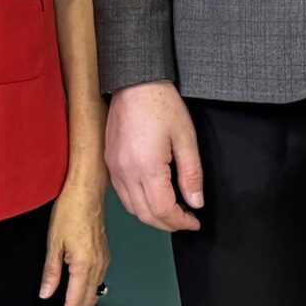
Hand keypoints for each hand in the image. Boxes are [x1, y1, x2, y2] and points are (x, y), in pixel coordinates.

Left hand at [40, 168, 110, 305]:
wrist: (87, 191)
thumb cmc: (71, 210)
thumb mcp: (53, 242)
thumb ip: (50, 272)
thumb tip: (46, 293)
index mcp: (84, 265)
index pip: (75, 302)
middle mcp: (98, 265)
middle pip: (87, 302)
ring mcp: (103, 260)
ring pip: (94, 293)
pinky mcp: (103, 254)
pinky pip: (97, 281)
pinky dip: (88, 294)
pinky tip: (79, 293)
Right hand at [105, 82, 203, 232]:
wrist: (134, 81)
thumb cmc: (161, 104)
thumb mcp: (186, 137)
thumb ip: (192, 174)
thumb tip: (195, 202)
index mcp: (146, 167)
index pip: (163, 210)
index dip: (181, 222)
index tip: (194, 222)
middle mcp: (125, 171)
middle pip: (145, 214)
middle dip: (167, 224)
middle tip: (185, 221)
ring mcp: (114, 167)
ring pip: (131, 207)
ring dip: (151, 216)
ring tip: (171, 212)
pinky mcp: (109, 160)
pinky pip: (121, 193)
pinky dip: (137, 203)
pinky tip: (151, 197)